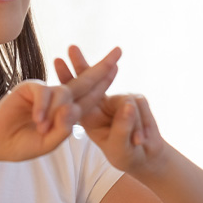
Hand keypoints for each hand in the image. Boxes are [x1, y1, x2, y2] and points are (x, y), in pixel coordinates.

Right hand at [0, 47, 121, 160]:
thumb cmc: (22, 143)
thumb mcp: (49, 143)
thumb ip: (63, 129)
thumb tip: (72, 109)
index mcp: (68, 111)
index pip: (91, 96)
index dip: (104, 82)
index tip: (117, 67)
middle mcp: (60, 98)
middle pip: (85, 81)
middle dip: (103, 67)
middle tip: (119, 51)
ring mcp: (46, 92)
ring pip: (64, 93)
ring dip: (57, 111)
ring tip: (43, 128)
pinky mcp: (30, 88)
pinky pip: (45, 92)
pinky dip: (43, 107)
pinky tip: (37, 119)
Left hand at [55, 47, 164, 173]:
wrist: (146, 155)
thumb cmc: (126, 154)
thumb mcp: (120, 146)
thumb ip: (122, 127)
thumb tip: (128, 104)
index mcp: (90, 115)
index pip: (76, 94)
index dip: (67, 77)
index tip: (57, 61)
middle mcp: (102, 103)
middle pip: (90, 80)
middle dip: (81, 64)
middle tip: (70, 47)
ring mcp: (120, 99)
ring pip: (126, 101)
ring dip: (133, 126)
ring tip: (136, 142)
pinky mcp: (137, 99)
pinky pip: (139, 105)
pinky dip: (142, 126)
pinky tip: (141, 140)